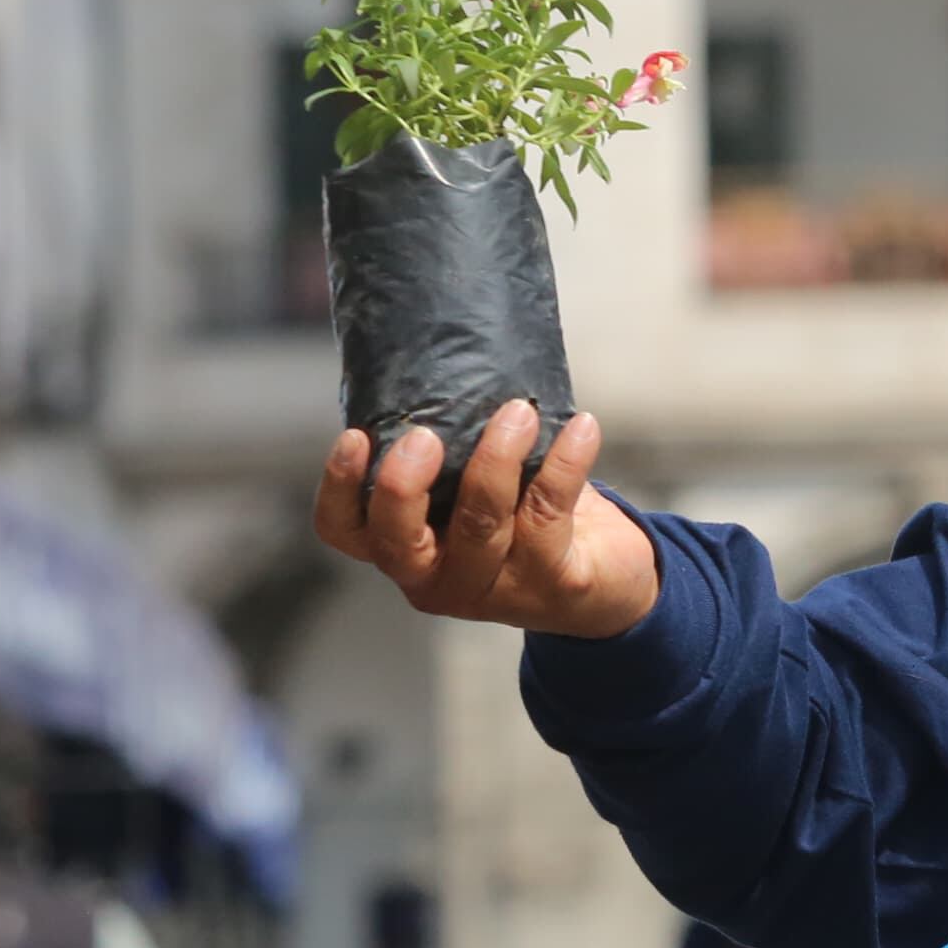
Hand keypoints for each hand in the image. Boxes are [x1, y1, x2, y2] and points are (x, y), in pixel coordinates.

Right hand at [312, 404, 660, 638]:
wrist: (607, 572)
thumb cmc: (526, 512)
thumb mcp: (475, 480)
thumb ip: (450, 445)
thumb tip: (441, 357)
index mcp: (404, 548)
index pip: (345, 530)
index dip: (339, 488)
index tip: (355, 436)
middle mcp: (437, 578)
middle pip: (398, 542)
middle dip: (403, 487)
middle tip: (425, 435)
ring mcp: (493, 589)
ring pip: (481, 525)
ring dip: (496, 459)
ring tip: (519, 412)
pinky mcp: (551, 584)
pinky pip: (549, 514)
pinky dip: (565, 463)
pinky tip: (582, 427)